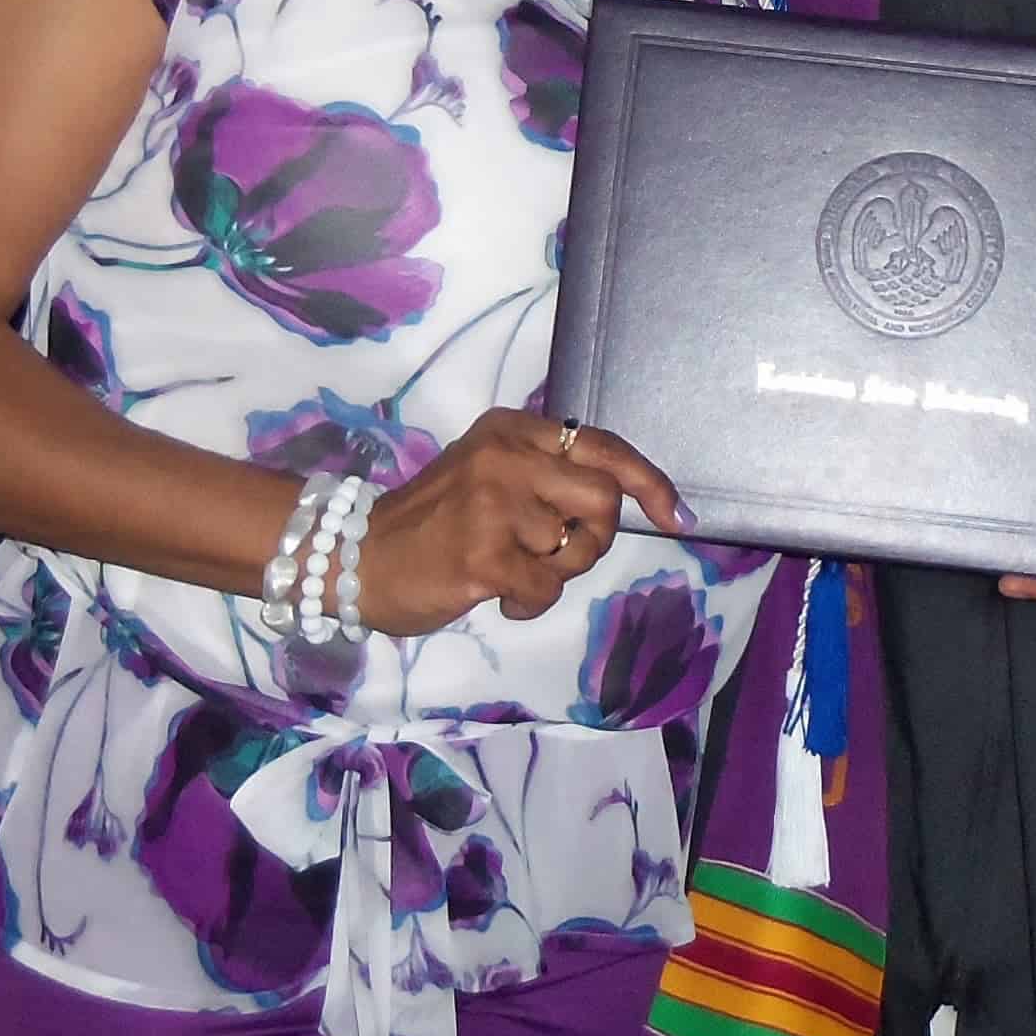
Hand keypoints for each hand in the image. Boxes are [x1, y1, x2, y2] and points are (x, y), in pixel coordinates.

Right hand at [356, 408, 686, 632]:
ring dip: (553, 576)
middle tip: (555, 556)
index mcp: (512, 429)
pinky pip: (545, 590)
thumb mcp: (489, 473)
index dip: (648, 482)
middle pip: (603, 501)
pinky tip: (497, 597)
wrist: (359, 560)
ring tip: (511, 573)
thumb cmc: (432, 524)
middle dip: (594, 541)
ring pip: (576, 550)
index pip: (603, 446)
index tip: (675, 515)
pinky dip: (529, 606)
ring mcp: (494, 504)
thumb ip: (546, 475)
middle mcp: (506, 455)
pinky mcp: (483, 555)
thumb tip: (626, 496)